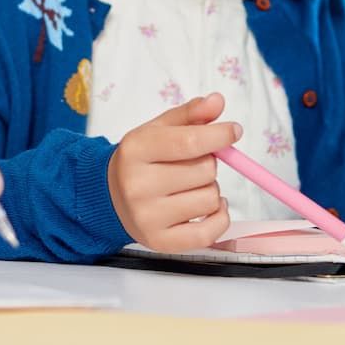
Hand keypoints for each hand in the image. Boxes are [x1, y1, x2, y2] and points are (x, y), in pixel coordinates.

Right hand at [106, 94, 235, 251]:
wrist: (110, 196)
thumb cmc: (142, 160)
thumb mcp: (159, 129)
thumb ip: (190, 114)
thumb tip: (217, 102)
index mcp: (136, 150)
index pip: (189, 142)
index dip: (219, 135)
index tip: (234, 131)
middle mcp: (137, 185)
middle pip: (205, 170)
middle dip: (209, 163)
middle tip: (192, 165)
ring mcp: (147, 217)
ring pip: (211, 199)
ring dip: (211, 190)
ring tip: (190, 187)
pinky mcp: (160, 241)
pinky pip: (209, 232)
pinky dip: (220, 217)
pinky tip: (210, 207)